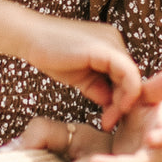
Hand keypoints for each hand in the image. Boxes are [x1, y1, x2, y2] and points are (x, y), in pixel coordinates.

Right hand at [24, 14, 142, 130]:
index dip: (121, 100)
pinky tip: (113, 109)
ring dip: (123, 102)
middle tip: (109, 123)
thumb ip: (98, 88)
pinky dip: (125, 94)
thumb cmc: (50, 55)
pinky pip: (127, 73)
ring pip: (132, 77)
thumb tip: (111, 104)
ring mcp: (112, 42)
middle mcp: (115, 41)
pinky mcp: (105, 49)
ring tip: (108, 120)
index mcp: (110, 46)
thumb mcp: (81, 77)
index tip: (108, 120)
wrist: (29, 38)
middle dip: (123, 104)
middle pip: (130, 77)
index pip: (125, 76)